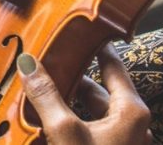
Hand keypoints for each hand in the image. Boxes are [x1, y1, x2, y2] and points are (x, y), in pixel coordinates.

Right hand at [18, 44, 151, 143]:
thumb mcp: (64, 130)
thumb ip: (45, 94)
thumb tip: (27, 63)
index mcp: (131, 112)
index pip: (113, 66)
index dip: (97, 46)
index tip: (84, 29)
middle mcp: (134, 125)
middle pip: (101, 90)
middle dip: (74, 78)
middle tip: (49, 62)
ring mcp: (125, 142)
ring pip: (96, 111)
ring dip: (72, 101)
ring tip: (46, 91)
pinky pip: (94, 129)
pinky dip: (75, 120)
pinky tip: (54, 120)